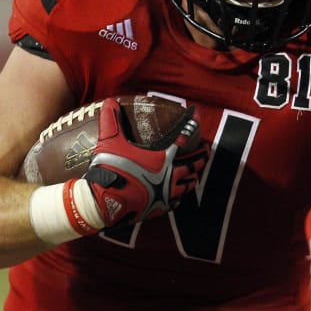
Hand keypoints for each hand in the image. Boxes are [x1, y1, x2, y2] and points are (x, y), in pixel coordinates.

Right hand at [84, 97, 207, 226]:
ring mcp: (165, 193)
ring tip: (196, 175)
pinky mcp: (158, 208)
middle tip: (207, 151)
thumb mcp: (109, 141)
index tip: (197, 117)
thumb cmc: (110, 169)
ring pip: (186, 185)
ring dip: (192, 178)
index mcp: (162, 158)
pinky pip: (174, 203)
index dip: (191, 125)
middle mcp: (169, 176)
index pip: (182, 138)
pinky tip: (178, 199)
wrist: (104, 203)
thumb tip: (109, 101)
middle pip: (192, 165)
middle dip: (201, 157)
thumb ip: (110, 120)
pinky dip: (178, 199)